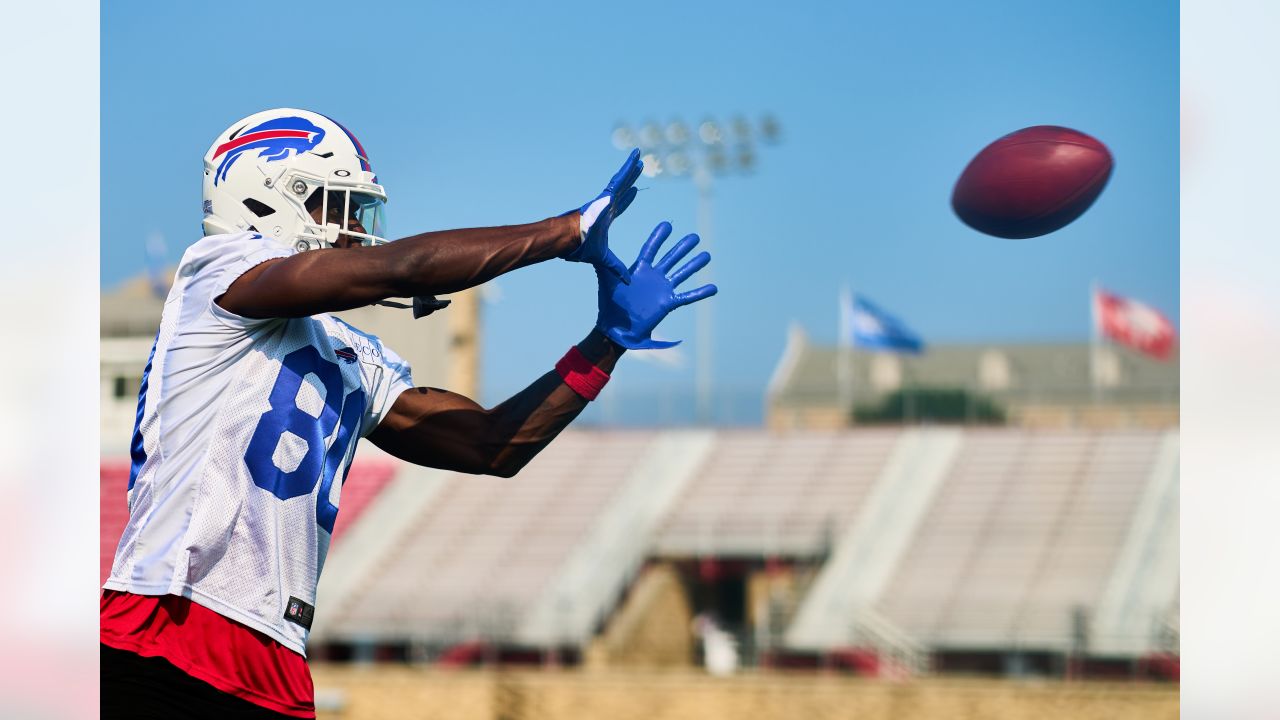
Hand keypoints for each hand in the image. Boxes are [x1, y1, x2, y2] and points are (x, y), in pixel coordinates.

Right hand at [562, 149, 642, 283]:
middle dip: (631, 180)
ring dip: (631, 169)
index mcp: (605, 219)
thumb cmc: (580, 248)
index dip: (627, 200)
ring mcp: (605, 199)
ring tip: (640, 156)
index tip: (634, 191)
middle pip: (622, 189)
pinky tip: (636, 155)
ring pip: (622, 180)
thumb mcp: (604, 259)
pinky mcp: (605, 194)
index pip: (619, 207)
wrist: (569, 238)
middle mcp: (606, 206)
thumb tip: (627, 281)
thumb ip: (616, 268)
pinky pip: (620, 176)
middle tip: (640, 169)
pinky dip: (628, 166)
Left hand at [596, 221, 717, 349]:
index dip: (659, 237)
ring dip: (694, 265)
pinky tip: (713, 287)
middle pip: (671, 257)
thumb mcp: (605, 278)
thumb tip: (594, 249)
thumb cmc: (609, 302)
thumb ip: (604, 263)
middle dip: (683, 247)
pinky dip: (700, 292)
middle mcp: (653, 277)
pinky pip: (686, 296)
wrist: (615, 326)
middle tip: (695, 237)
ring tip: (707, 255)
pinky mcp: (667, 303)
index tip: (667, 225)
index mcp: (639, 269)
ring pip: (682, 273)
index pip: (651, 249)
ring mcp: (662, 289)